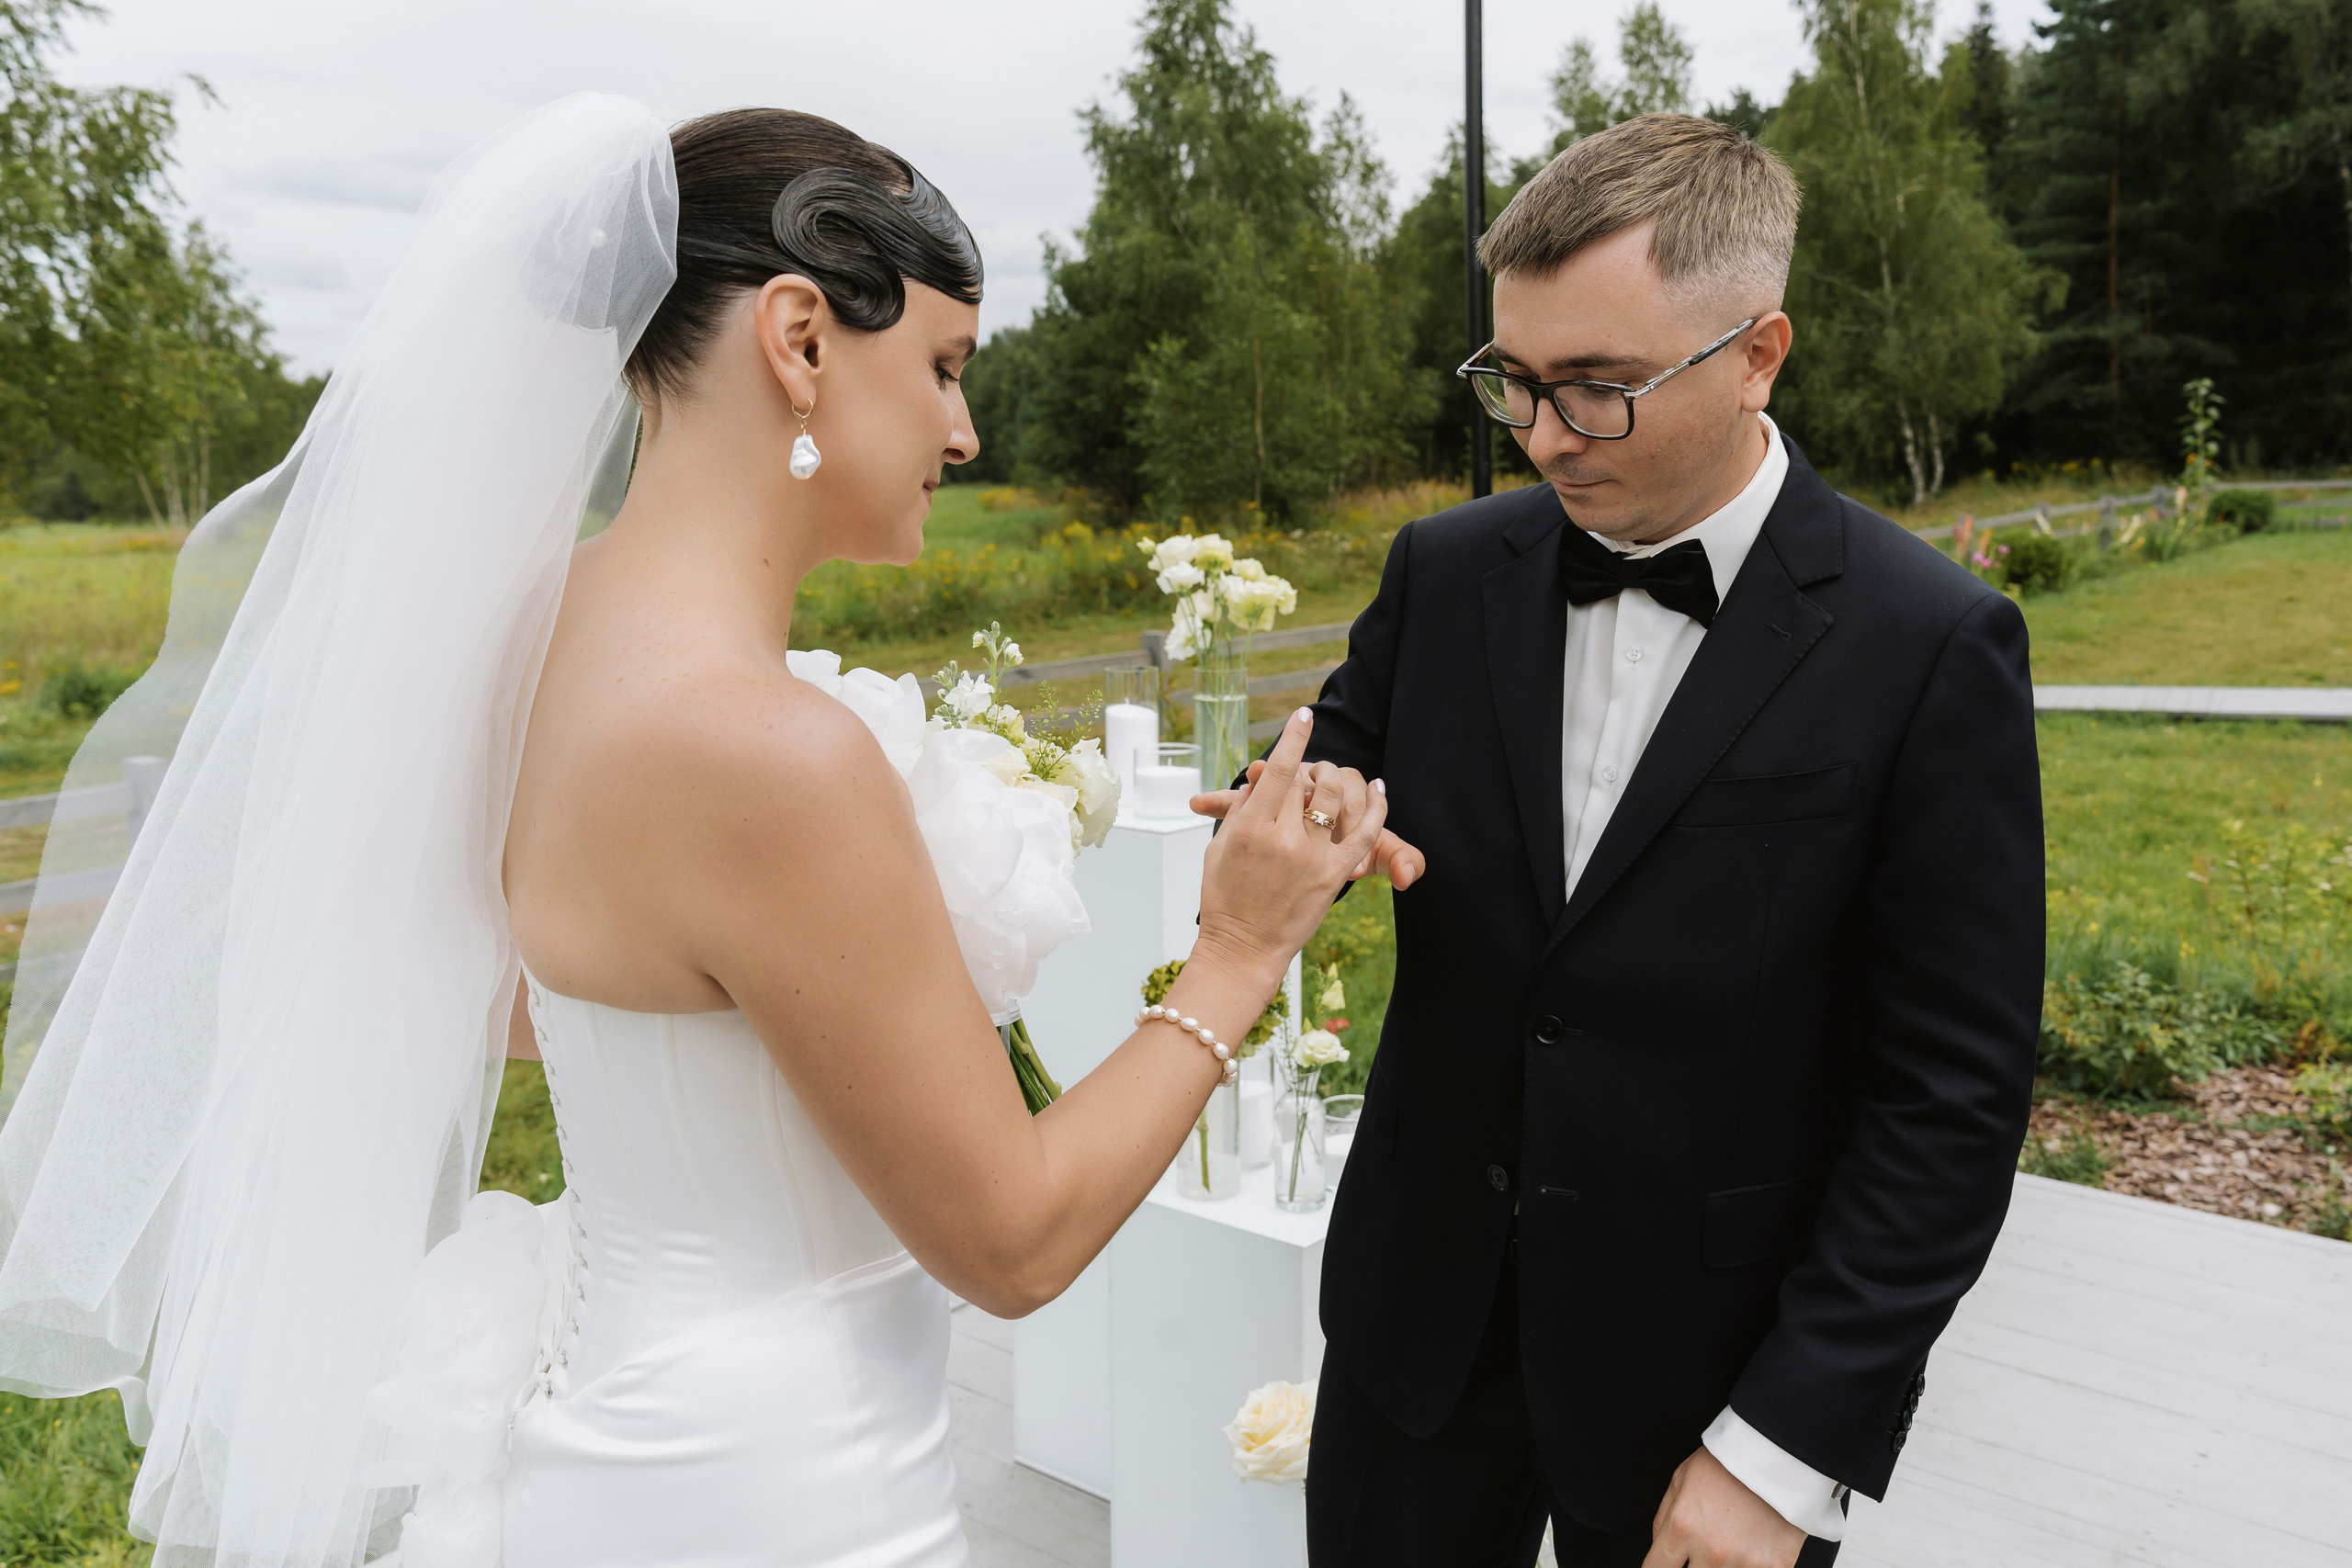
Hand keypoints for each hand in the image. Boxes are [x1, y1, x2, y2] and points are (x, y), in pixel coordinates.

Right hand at [1191, 709, 1389, 994]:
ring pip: (1337, 799)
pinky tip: (1379, 786)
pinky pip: (1365, 834)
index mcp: (1247, 828)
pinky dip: (1377, 806)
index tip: (1303, 715)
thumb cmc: (1223, 898)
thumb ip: (1237, 812)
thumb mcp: (1218, 850)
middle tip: (1311, 764)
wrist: (1242, 948)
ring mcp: (1310, 857)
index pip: (1278, 771)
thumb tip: (1256, 784)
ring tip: (1337, 772)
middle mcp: (1280, 839)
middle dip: (1310, 766)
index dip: (1293, 739)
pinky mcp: (1332, 876)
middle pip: (1306, 782)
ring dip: (1339, 777)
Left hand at [1642, 1447, 1806, 1567]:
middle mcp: (1711, 1550)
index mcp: (1683, 1526)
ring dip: (1722, 1564)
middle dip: (1693, 1563)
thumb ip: (1664, 1518)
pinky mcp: (1776, 1567)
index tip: (1667, 1564)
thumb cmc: (1730, 1462)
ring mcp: (1744, 1563)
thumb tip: (1659, 1546)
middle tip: (1705, 1544)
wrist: (1782, 1454)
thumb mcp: (1682, 1478)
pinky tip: (1752, 1546)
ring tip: (1730, 1540)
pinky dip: (1750, 1564)